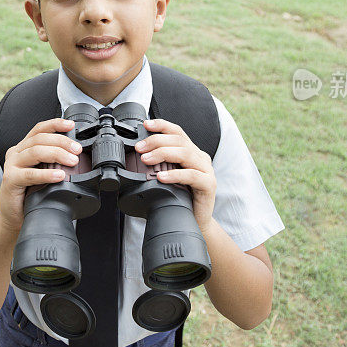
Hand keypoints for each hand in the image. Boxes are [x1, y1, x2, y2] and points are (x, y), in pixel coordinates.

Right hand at [0, 118, 81, 231]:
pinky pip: (29, 174)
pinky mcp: (10, 180)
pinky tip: (58, 176)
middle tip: (77, 150)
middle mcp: (16, 153)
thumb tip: (76, 155)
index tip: (71, 125)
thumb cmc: (31, 194)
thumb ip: (53, 161)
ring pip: (35, 152)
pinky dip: (46, 174)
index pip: (39, 129)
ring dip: (56, 154)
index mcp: (24, 148)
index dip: (55, 124)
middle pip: (39, 139)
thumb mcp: (43, 172)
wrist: (15, 216)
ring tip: (72, 161)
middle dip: (61, 141)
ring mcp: (11, 165)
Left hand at [135, 119, 216, 233]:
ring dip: (163, 154)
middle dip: (156, 141)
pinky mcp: (209, 185)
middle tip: (139, 148)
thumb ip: (160, 165)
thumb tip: (138, 157)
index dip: (162, 125)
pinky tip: (162, 177)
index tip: (146, 124)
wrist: (196, 222)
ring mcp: (206, 170)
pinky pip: (192, 175)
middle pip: (179, 140)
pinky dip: (175, 174)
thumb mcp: (168, 178)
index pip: (178, 132)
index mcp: (191, 153)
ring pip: (185, 154)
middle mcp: (200, 158)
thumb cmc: (181, 199)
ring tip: (146, 159)